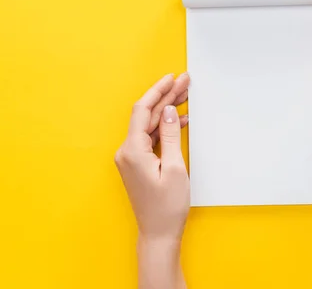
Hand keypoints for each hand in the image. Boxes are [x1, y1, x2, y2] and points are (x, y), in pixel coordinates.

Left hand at [115, 73, 190, 242]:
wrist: (158, 233)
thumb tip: (167, 110)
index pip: (143, 110)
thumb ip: (169, 135)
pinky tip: (179, 120)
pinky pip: (150, 138)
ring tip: (186, 96)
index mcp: (132, 150)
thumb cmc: (167, 206)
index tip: (172, 77)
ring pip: (149, 125)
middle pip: (146, 115)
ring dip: (166, 110)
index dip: (158, 91)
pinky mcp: (137, 164)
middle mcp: (126, 151)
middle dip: (166, 97)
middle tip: (185, 82)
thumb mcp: (175, 167)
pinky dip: (164, 128)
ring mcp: (130, 158)